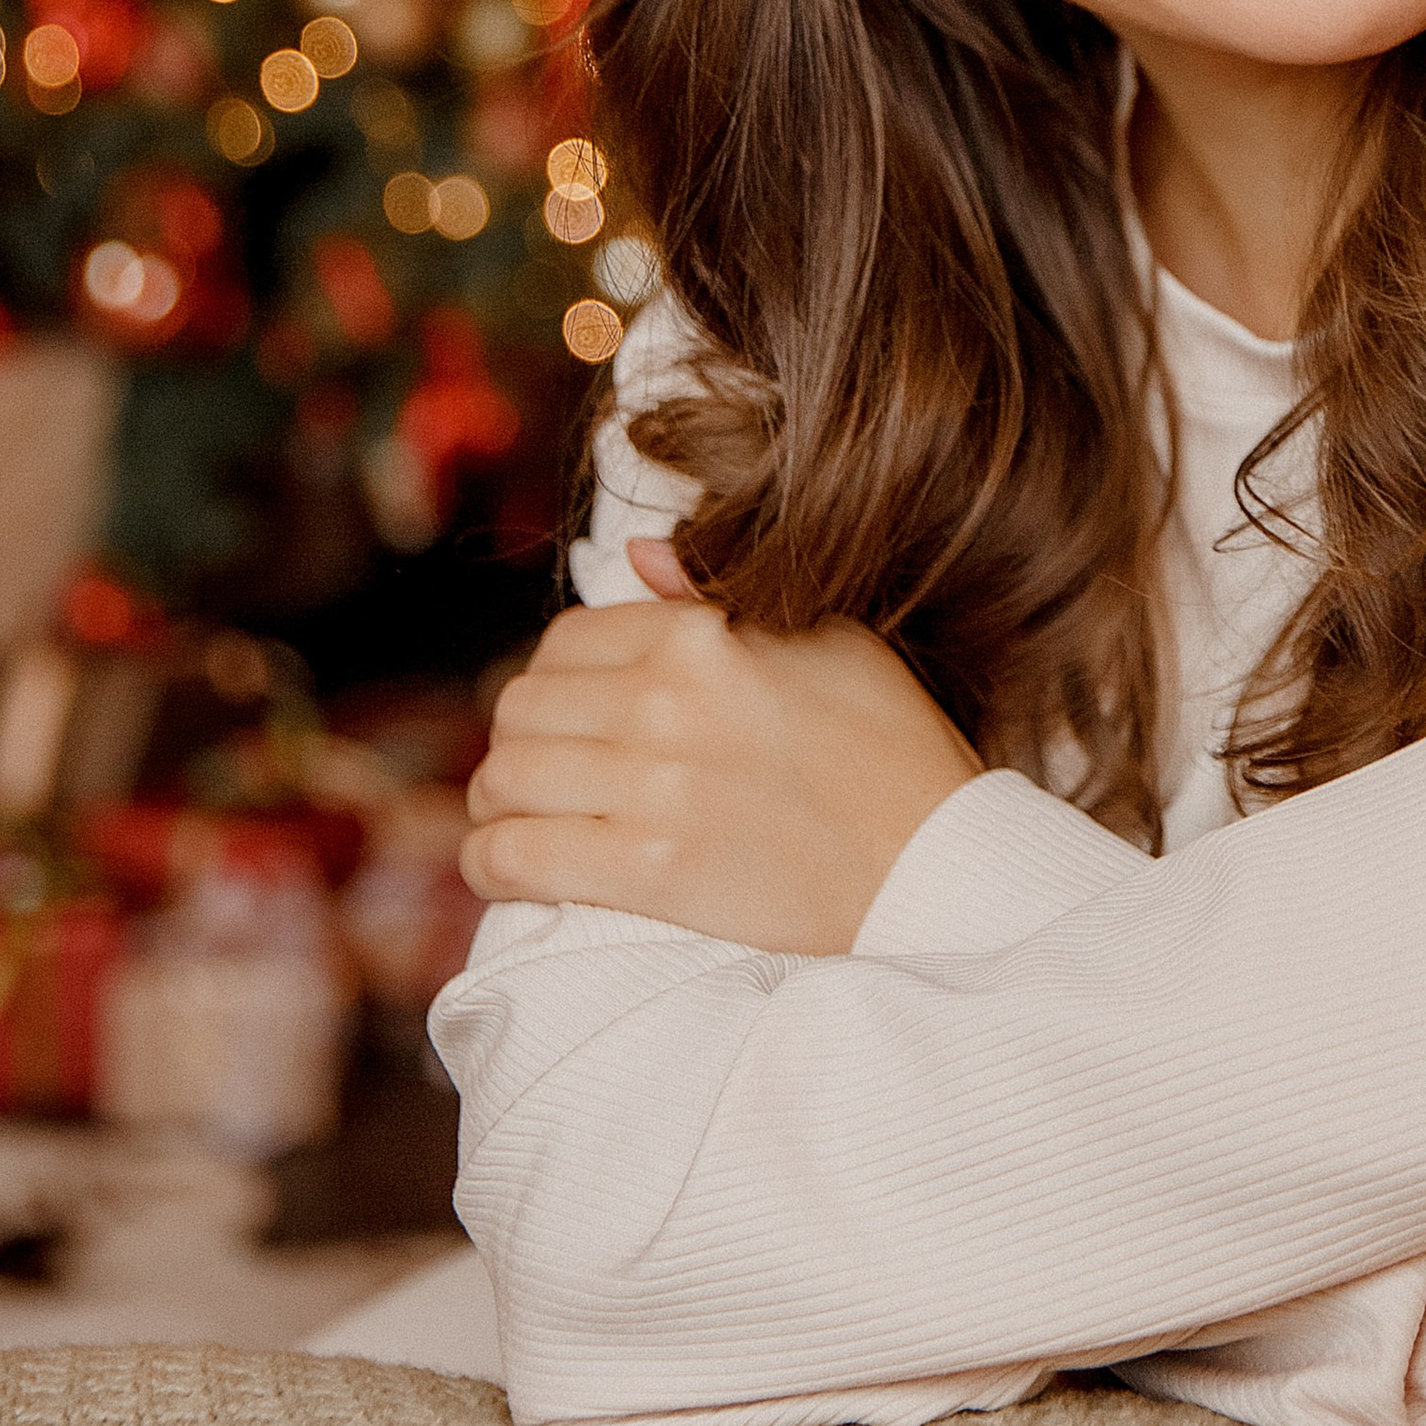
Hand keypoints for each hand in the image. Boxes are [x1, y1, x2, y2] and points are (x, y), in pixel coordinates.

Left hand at [461, 542, 981, 953]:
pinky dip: (493, 862)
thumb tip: (640, 553)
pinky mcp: (647, 872)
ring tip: (522, 816)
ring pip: (504, 778)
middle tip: (546, 768)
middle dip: (521, 738)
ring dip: (500, 800)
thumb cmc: (890, 747)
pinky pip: (515, 857)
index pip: (567, 640)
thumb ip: (721, 592)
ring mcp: (651, 788)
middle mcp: (664, 701)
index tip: (575, 711)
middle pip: (521, 707)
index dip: (560, 677)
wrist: (932, 865)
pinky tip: (509, 865)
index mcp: (701, 637)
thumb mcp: (825, 635)